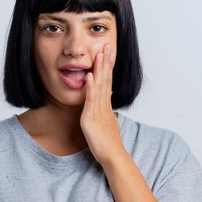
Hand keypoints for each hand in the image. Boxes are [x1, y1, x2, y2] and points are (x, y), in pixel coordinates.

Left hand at [80, 44, 124, 165]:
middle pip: (106, 79)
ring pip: (100, 85)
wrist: (112, 156)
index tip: (108, 54)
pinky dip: (91, 86)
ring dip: (99, 68)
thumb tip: (110, 112)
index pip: (108, 82)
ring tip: (100, 53)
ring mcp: (99, 110)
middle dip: (106, 62)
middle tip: (107, 45)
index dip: (108, 67)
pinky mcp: (91, 117)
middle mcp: (104, 105)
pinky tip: (89, 75)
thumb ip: (108, 117)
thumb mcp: (109, 127)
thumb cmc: (109, 146)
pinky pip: (92, 98)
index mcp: (106, 107)